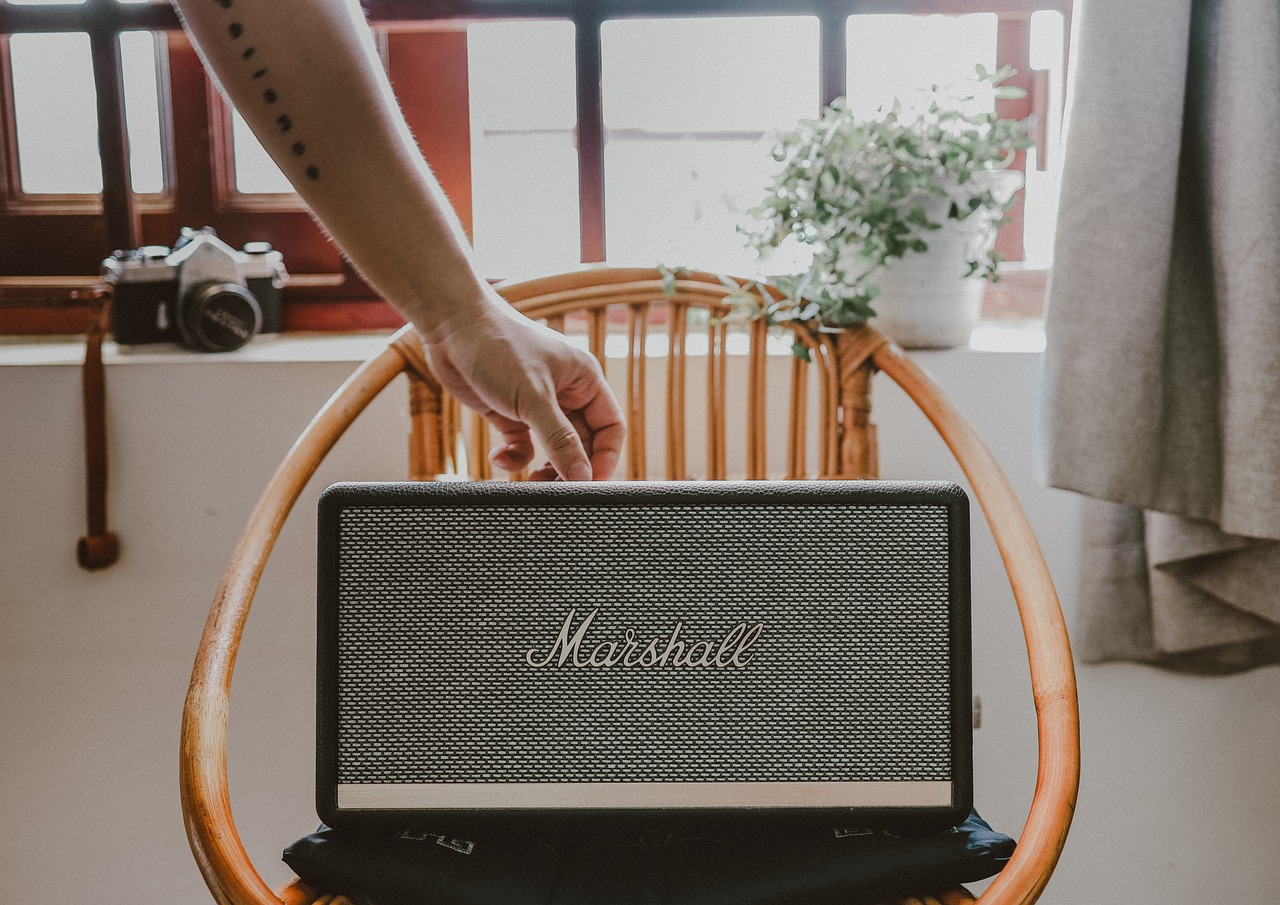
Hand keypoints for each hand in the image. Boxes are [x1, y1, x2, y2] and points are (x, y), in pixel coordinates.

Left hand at [424, 293, 624, 480]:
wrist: (451, 326)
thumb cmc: (498, 347)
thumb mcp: (533, 397)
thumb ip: (560, 440)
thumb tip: (583, 476)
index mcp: (584, 380)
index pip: (610, 427)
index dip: (604, 457)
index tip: (589, 483)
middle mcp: (565, 392)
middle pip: (581, 443)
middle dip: (568, 467)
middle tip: (553, 489)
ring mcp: (537, 403)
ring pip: (552, 448)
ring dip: (543, 468)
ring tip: (529, 482)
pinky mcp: (510, 412)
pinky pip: (523, 445)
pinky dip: (514, 457)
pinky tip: (498, 457)